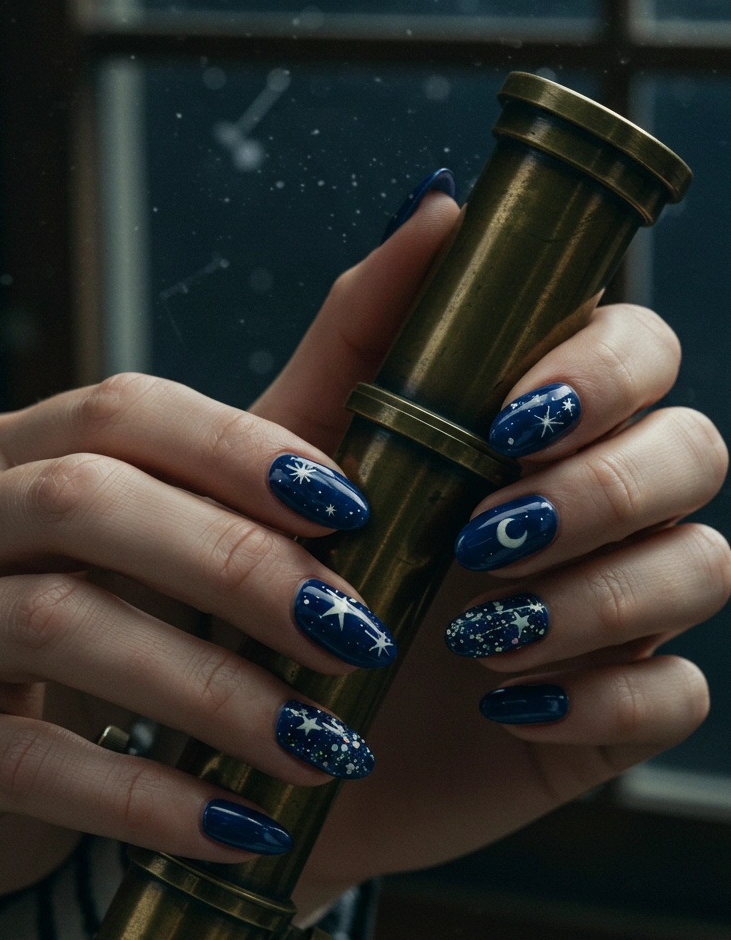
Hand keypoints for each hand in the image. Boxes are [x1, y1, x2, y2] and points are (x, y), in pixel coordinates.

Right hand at [0, 365, 399, 897]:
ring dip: (213, 690)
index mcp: (30, 450)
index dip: (239, 449)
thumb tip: (433, 225)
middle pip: (90, 502)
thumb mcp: (189, 518)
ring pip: (65, 626)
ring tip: (326, 747)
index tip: (354, 506)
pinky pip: (36, 764)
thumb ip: (300, 410)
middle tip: (362, 639)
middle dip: (240, 566)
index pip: (124, 409)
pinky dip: (150, 798)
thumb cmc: (111, 611)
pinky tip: (246, 833)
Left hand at [249, 198, 730, 913]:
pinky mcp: (609, 713)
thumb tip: (443, 201)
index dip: (605, 372)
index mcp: (532, 430)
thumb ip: (370, 326)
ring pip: (709, 566)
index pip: (638, 351)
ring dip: (602, 596)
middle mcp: (591, 510)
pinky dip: (605, 699)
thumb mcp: (299, 449)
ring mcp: (610, 610)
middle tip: (483, 537)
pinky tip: (508, 706)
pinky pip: (678, 696)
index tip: (509, 419)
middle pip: (696, 450)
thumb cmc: (278, 576)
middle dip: (604, 488)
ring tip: (475, 635)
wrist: (254, 738)